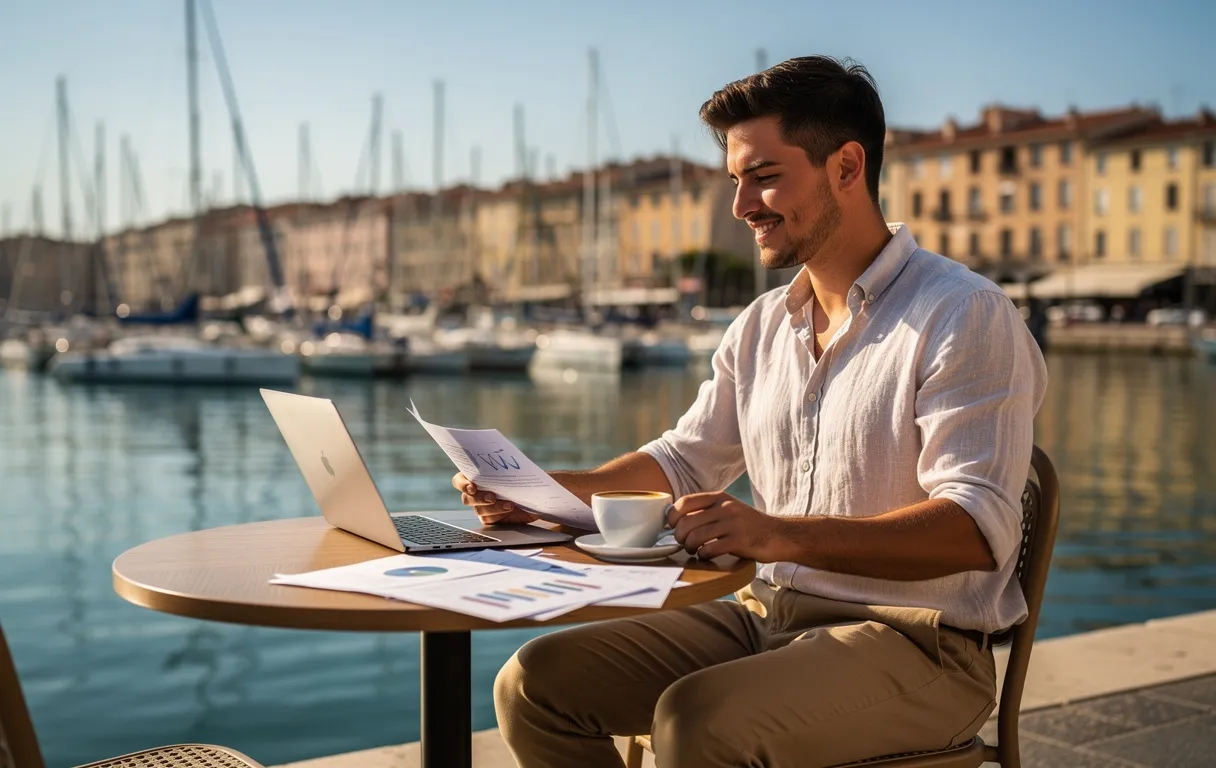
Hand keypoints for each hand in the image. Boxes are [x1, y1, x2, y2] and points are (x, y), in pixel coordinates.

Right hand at [451, 472, 538, 525]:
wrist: (536, 495)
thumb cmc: (524, 478)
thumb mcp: (519, 470)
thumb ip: (512, 466)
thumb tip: (513, 462)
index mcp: (476, 476)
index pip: (459, 480)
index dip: (462, 483)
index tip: (473, 485)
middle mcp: (476, 493)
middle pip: (467, 498)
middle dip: (478, 498)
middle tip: (492, 496)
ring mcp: (482, 507)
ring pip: (478, 509)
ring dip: (493, 507)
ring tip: (509, 504)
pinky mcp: (491, 518)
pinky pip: (488, 519)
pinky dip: (499, 514)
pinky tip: (510, 508)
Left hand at [668, 491, 787, 561]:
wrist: (779, 535)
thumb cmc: (748, 526)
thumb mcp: (728, 510)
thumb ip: (707, 511)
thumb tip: (677, 521)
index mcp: (720, 498)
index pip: (685, 502)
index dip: (673, 516)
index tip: (671, 526)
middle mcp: (725, 507)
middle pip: (687, 522)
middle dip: (679, 536)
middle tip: (683, 543)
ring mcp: (733, 524)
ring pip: (696, 536)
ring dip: (689, 547)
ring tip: (693, 551)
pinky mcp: (740, 541)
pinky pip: (711, 548)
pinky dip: (703, 555)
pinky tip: (706, 556)